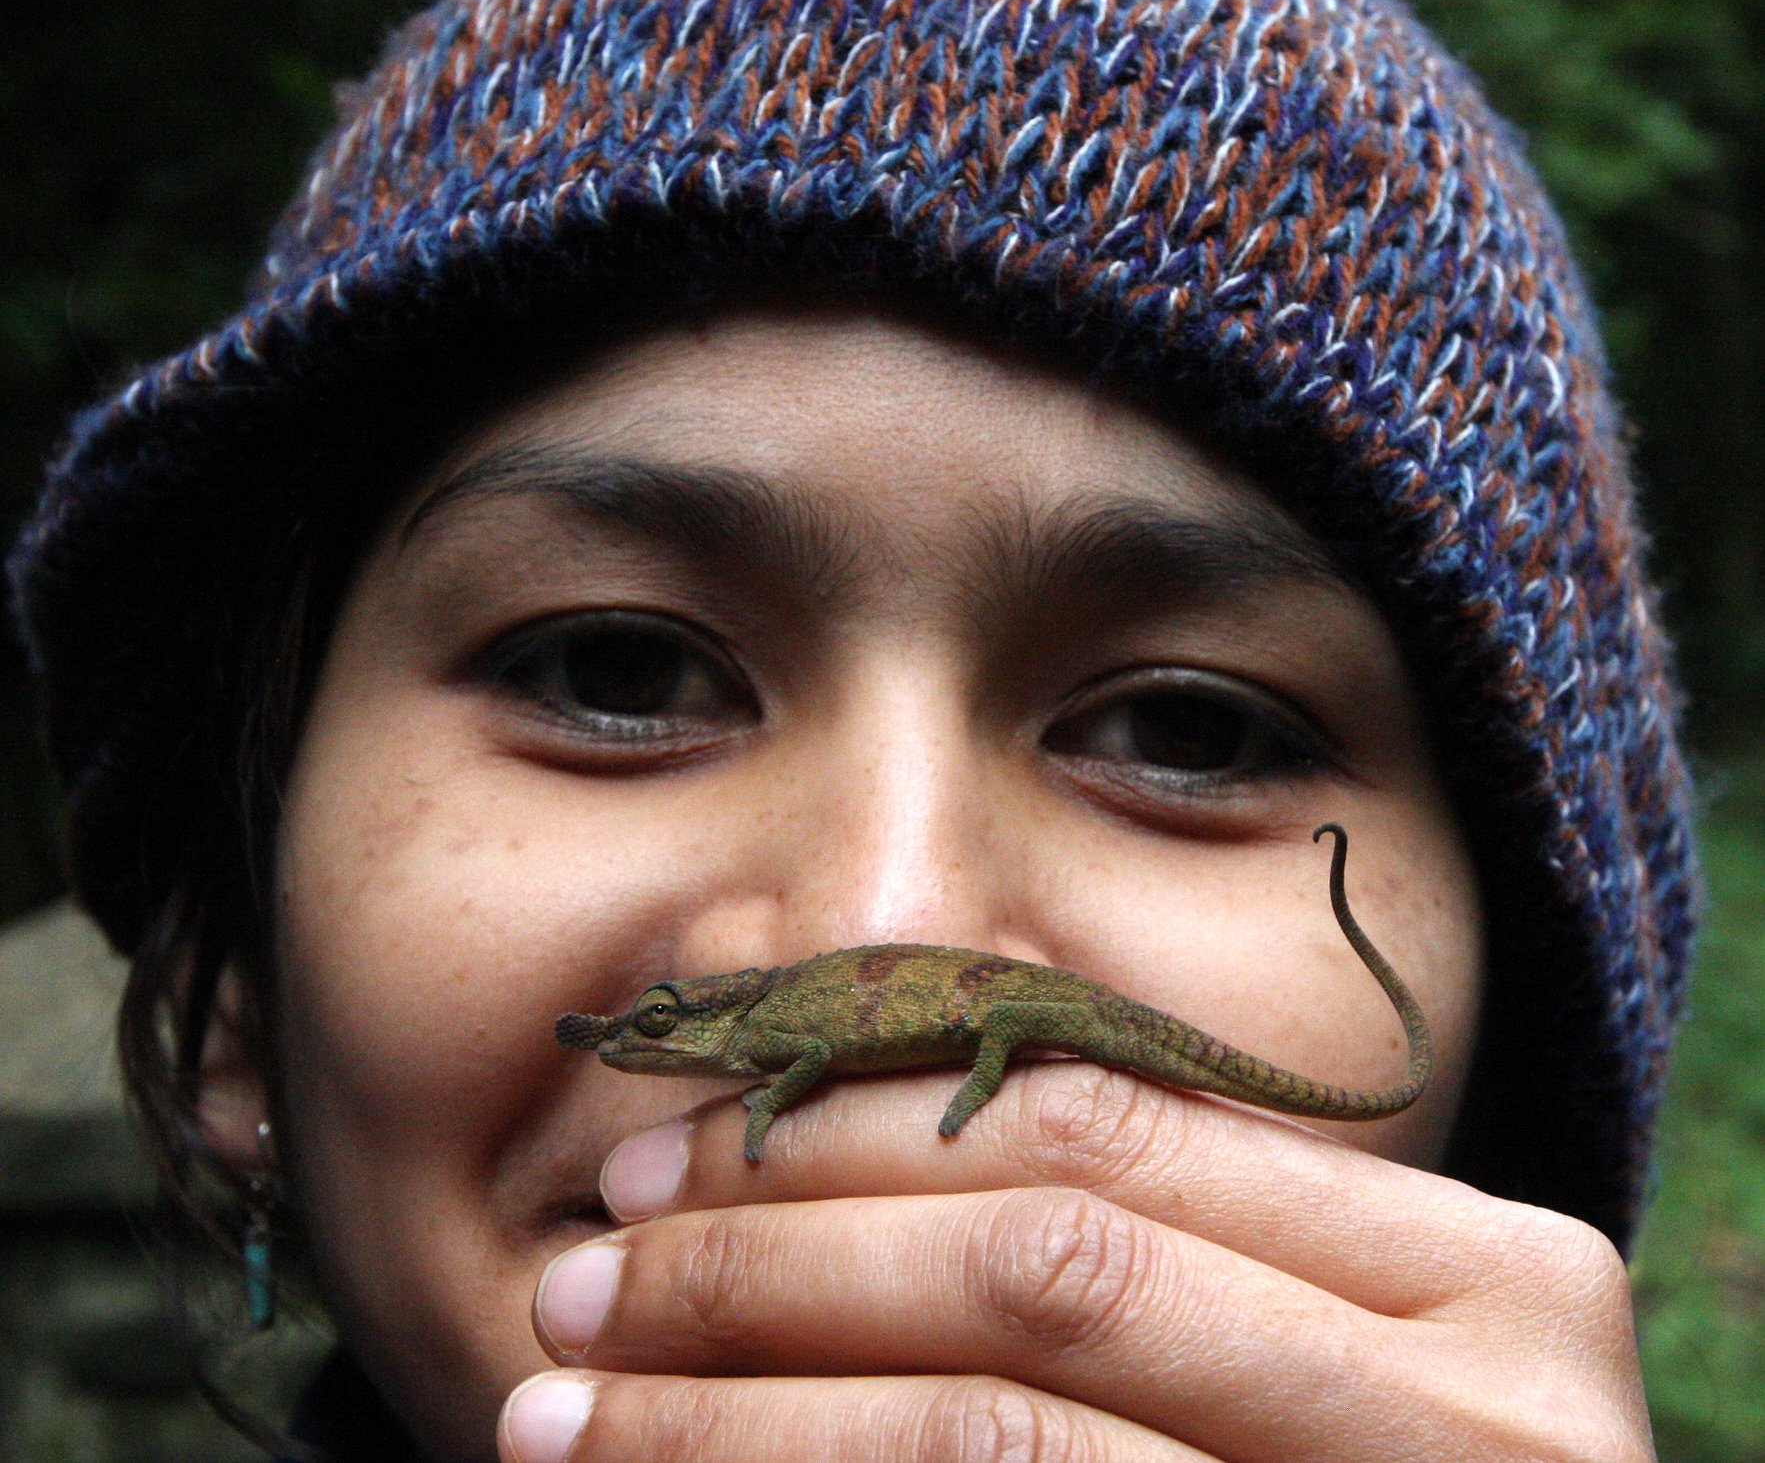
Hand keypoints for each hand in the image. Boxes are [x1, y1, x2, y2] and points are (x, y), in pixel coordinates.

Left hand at [497, 1064, 1654, 1461]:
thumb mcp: (1313, 1357)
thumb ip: (1149, 1255)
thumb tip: (815, 1148)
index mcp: (1487, 1274)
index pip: (1109, 1131)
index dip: (862, 1128)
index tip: (669, 1151)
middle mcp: (1489, 1407)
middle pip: (1041, 1263)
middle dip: (772, 1256)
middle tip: (581, 1274)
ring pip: (989, 1434)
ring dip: (737, 1416)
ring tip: (566, 1409)